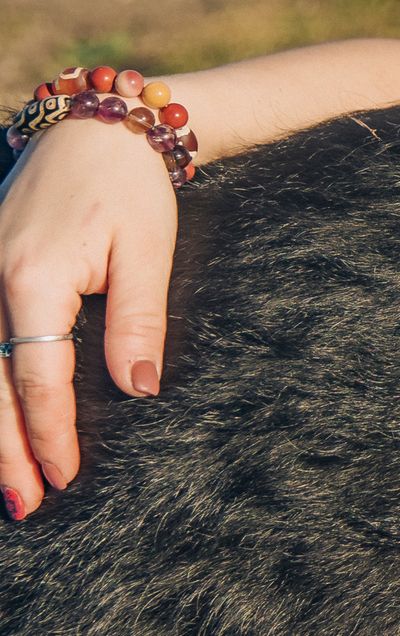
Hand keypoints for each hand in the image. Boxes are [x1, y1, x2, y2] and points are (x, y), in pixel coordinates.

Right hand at [0, 118, 177, 515]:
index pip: (38, 377)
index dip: (52, 434)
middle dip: (5, 451)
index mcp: (32, 277)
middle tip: (27, 506)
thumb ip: (138, 324)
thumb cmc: (130, 188)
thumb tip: (138, 392)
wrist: (94, 129)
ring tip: (6, 486)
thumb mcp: (149, 254)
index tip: (68, 477)